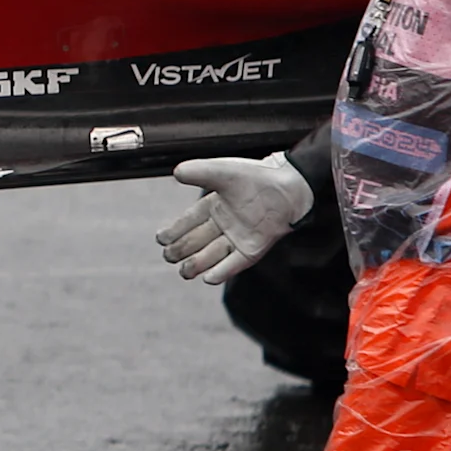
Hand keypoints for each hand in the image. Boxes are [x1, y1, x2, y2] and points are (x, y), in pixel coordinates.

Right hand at [157, 153, 314, 283]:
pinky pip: (235, 263)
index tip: (160, 239)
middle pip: (197, 241)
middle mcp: (224, 225)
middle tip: (168, 256)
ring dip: (197, 264)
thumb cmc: (256, 177)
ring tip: (183, 271)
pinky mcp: (253, 250)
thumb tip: (176, 173)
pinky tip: (208, 278)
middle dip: (181, 250)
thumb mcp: (223, 172)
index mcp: (214, 206)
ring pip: (212, 255)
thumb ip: (200, 172)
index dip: (173, 231)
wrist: (289, 187)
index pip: (188, 221)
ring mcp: (238, 239)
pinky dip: (222, 271)